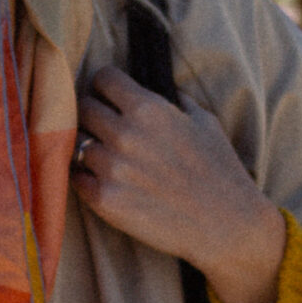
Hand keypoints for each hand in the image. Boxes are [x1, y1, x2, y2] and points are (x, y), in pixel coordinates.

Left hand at [73, 65, 287, 302]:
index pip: (103, 78)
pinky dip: (85, 178)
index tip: (109, 97)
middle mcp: (125, 134)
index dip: (105, 86)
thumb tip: (156, 89)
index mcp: (148, 109)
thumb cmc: (220, 171)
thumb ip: (174, 100)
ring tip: (108, 159)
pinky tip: (103, 181)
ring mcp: (111, 168)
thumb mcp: (205, 121)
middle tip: (105, 129)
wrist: (226, 224)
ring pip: (77, 144)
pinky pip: (75, 177)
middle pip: (84, 109)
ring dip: (89, 149)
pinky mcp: (103, 199)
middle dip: (93, 115)